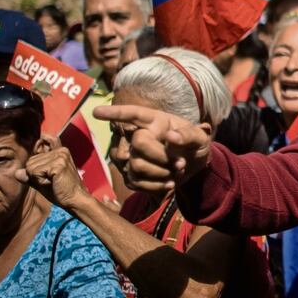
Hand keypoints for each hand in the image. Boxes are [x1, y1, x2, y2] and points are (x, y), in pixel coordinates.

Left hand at [16, 135, 88, 208]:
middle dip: (35, 174)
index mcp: (60, 151)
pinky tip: (52, 183)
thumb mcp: (44, 180)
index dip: (38, 154)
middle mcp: (61, 150)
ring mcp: (60, 156)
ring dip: (37, 179)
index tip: (45, 152)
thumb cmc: (61, 191)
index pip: (39, 148)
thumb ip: (31, 174)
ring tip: (53, 182)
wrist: (75, 200)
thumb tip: (16, 172)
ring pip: (30, 167)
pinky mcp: (58, 164)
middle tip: (51, 181)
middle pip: (30, 160)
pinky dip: (40, 182)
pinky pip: (34, 172)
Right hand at [92, 104, 210, 189]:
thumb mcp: (201, 137)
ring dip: (161, 173)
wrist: (194, 165)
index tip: (96, 111)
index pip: (133, 113)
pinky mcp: (131, 175)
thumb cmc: (196, 145)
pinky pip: (136, 183)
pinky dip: (156, 186)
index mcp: (155, 120)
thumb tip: (171, 137)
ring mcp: (133, 155)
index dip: (115, 113)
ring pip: (136, 166)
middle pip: (138, 144)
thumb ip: (189, 135)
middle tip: (181, 163)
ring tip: (177, 171)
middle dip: (161, 157)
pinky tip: (169, 183)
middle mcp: (140, 135)